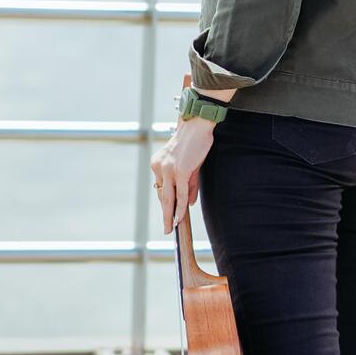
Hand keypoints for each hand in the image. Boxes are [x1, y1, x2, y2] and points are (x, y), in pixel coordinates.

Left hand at [151, 116, 216, 232]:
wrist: (197, 126)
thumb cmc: (194, 143)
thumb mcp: (189, 166)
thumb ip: (189, 185)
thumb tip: (189, 203)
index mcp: (158, 165)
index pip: (162, 188)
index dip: (166, 203)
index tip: (168, 215)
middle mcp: (159, 168)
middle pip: (162, 196)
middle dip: (164, 214)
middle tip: (166, 228)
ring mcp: (169, 170)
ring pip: (169, 198)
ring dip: (171, 215)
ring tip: (171, 227)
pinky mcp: (179, 171)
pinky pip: (180, 194)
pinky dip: (181, 208)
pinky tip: (181, 218)